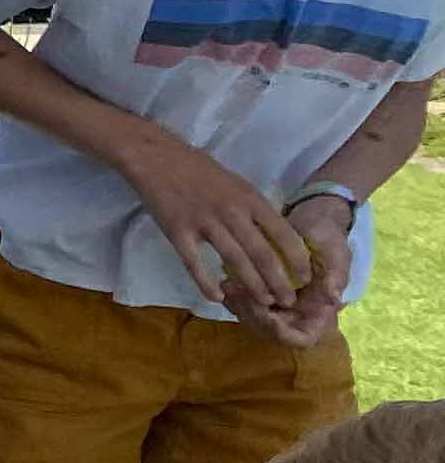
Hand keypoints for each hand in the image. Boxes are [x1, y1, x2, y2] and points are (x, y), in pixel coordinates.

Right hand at [120, 135, 311, 311]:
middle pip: (262, 254)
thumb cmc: (199, 170)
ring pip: (235, 261)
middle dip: (279, 282)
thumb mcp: (237, 184)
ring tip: (263, 304)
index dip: (297, 260)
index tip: (305, 278)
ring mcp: (204, 223)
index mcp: (250, 199)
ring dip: (252, 286)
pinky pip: (195, 263)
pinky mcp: (178, 232)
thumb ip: (254, 210)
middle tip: (288, 301)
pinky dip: (206, 282)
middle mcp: (232, 212)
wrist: (157, 158)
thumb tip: (273, 238)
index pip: (284, 234)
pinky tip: (217, 297)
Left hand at [244, 192, 356, 348]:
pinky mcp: (263, 292)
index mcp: (320, 309)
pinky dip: (234, 296)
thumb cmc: (327, 235)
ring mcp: (279, 305)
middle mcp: (298, 313)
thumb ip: (335, 275)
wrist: (311, 220)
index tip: (269, 316)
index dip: (283, 333)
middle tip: (238, 295)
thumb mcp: (335, 250)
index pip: (302, 338)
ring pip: (254, 320)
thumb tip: (334, 299)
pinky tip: (226, 280)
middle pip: (271, 332)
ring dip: (239, 307)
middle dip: (253, 317)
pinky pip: (244, 304)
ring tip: (229, 285)